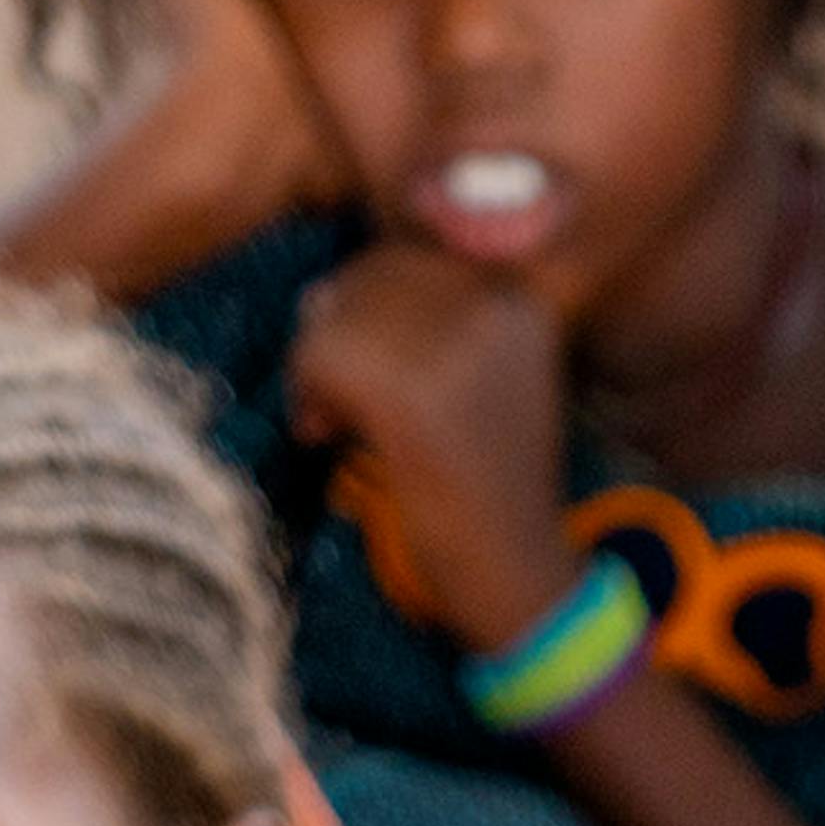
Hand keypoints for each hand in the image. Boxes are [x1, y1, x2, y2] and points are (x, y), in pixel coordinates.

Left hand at [281, 241, 583, 648]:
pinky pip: (320, 355)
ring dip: (315, 365)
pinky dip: (305, 394)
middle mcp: (496, 305)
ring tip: (332, 418)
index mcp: (520, 295)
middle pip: (373, 272)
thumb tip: (318, 294)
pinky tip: (323, 433)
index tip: (372, 362)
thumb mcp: (483, 376)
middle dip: (340, 329)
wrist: (518, 574)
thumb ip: (424, 320)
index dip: (371, 300)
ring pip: (339, 311)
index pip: (412, 252)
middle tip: (338, 396)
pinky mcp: (412, 395)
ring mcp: (456, 347)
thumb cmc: (488, 481)